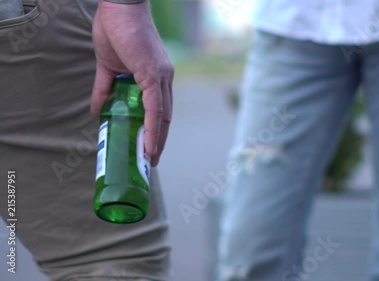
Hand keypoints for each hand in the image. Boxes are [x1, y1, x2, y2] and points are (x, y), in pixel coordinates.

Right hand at [91, 0, 172, 166]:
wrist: (118, 8)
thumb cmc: (115, 31)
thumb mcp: (107, 67)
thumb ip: (104, 89)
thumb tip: (97, 110)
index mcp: (156, 76)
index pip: (159, 109)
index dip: (156, 130)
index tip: (149, 147)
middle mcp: (164, 79)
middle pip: (164, 116)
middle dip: (158, 140)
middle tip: (150, 160)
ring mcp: (161, 77)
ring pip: (162, 116)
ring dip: (157, 140)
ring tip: (149, 160)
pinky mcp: (153, 74)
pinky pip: (155, 108)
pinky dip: (153, 128)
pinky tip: (149, 145)